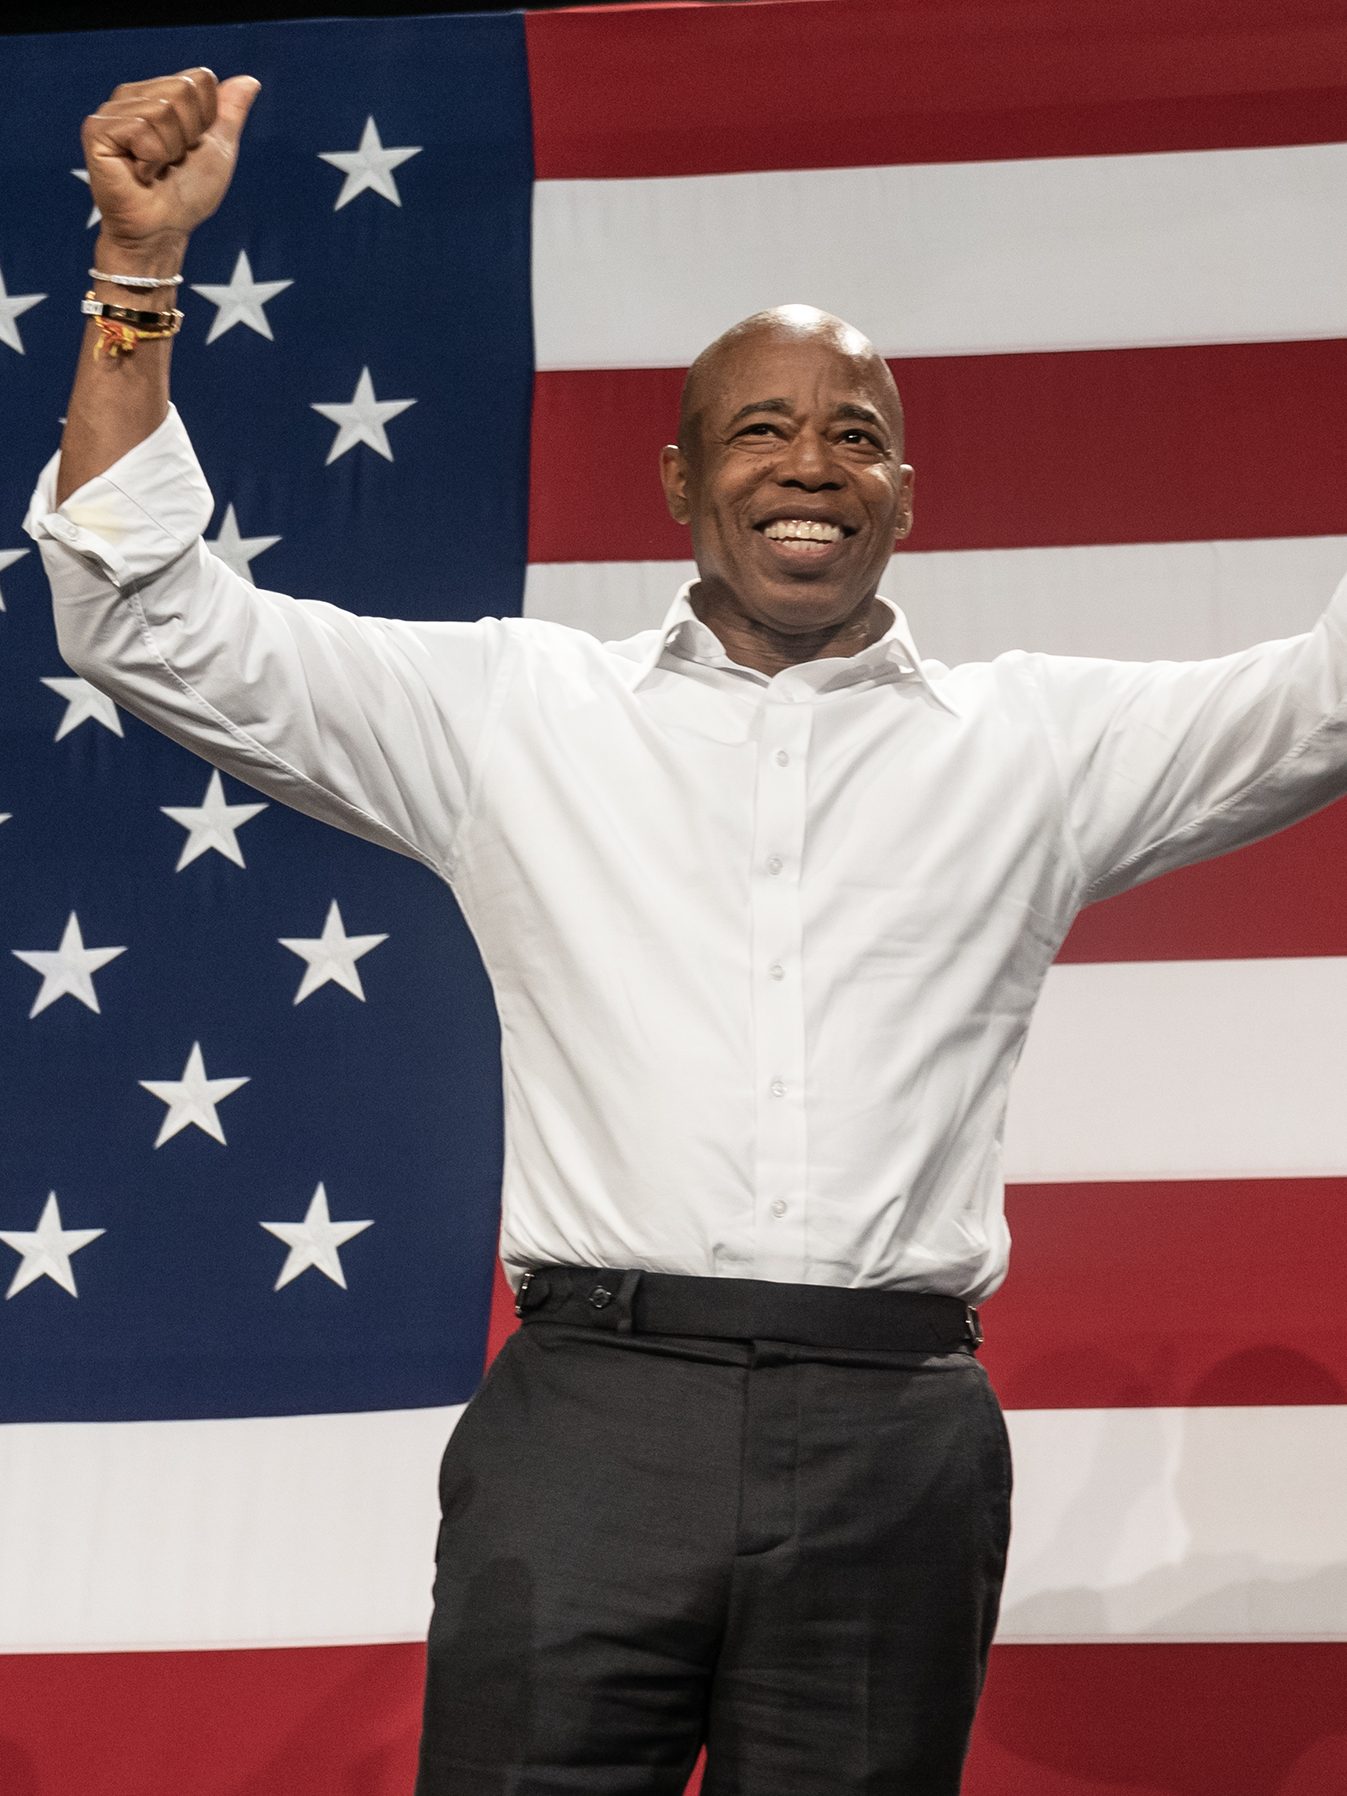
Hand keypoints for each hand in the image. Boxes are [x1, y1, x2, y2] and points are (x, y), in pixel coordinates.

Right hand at [81, 67, 260, 252]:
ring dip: (169, 151)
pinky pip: (141, 128)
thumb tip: (251, 80)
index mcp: (160, 94)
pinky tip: (138, 173)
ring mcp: (112, 111)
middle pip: (183, 91)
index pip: (201, 80)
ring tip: (153, 170)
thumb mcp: (219, 150)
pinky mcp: (97, 130)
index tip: (190, 149)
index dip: (207, 121)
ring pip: (163, 110)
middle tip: (171, 162)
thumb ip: (230, 113)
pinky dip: (150, 159)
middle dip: (189, 135)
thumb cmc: (188, 195)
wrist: (164, 229)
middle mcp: (134, 96)